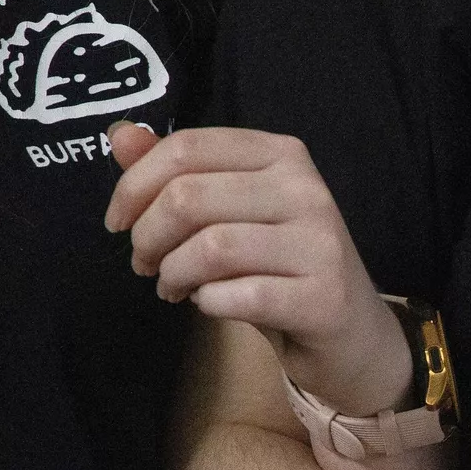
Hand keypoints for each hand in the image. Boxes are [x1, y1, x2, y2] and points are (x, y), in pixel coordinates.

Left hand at [105, 124, 410, 416]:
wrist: (351, 333)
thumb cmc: (282, 267)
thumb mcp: (230, 212)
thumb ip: (177, 173)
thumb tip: (121, 136)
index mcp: (283, 156)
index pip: (187, 148)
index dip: (133, 186)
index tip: (119, 222)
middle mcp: (308, 190)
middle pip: (188, 197)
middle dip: (147, 236)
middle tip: (145, 263)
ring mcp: (321, 244)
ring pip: (209, 247)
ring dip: (173, 273)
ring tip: (173, 287)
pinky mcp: (324, 297)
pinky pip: (237, 295)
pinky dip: (208, 303)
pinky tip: (212, 304)